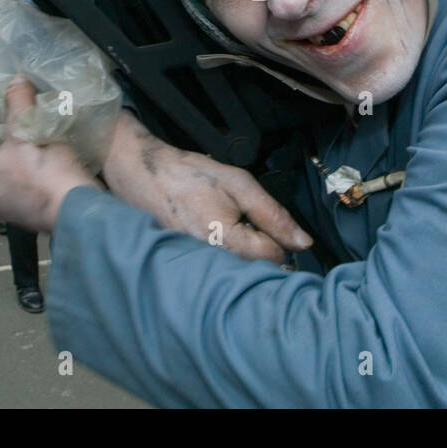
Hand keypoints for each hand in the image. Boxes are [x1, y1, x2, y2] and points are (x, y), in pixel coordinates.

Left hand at [0, 77, 99, 232]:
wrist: (77, 209)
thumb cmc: (43, 173)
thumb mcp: (26, 131)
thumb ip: (18, 103)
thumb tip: (16, 79)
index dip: (0, 113)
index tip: (17, 99)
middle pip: (1, 148)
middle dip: (17, 127)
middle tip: (33, 110)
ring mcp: (12, 202)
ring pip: (18, 160)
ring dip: (31, 142)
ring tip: (45, 125)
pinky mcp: (34, 205)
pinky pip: (33, 173)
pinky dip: (41, 159)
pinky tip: (54, 147)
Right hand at [102, 111, 312, 262]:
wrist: (143, 173)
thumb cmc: (190, 175)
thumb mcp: (239, 184)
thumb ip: (273, 214)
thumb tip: (303, 243)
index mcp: (226, 241)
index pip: (273, 258)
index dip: (278, 238)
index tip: (265, 222)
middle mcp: (209, 264)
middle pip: (254, 272)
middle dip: (260, 252)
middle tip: (245, 224)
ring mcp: (193, 270)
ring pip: (235, 275)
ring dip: (241, 258)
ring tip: (227, 230)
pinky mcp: (182, 271)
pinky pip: (214, 275)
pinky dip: (221, 260)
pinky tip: (212, 238)